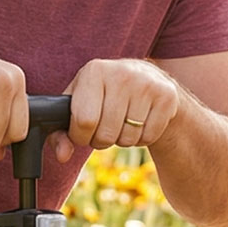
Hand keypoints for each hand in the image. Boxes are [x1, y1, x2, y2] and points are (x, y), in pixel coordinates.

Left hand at [56, 58, 179, 161]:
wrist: (148, 79)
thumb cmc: (104, 95)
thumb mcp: (79, 105)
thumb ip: (61, 132)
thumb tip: (61, 155)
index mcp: (94, 71)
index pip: (84, 121)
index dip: (81, 136)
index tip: (84, 131)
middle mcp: (121, 73)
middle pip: (106, 134)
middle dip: (102, 141)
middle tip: (106, 128)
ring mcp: (146, 84)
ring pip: (128, 138)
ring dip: (123, 140)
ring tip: (124, 122)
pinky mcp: (166, 96)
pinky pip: (148, 137)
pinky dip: (142, 139)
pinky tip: (141, 121)